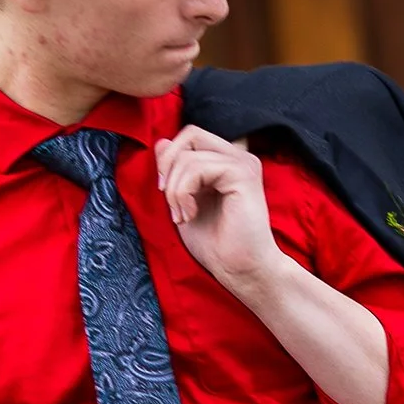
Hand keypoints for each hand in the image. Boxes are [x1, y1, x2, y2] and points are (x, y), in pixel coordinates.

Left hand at [157, 125, 281, 295]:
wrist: (239, 269)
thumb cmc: (216, 243)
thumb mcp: (183, 200)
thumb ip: (175, 171)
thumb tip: (161, 142)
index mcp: (225, 161)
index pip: (190, 136)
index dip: (168, 158)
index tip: (165, 192)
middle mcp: (238, 156)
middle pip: (189, 133)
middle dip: (168, 165)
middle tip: (168, 199)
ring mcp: (242, 163)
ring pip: (188, 155)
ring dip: (174, 189)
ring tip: (182, 215)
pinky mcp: (243, 174)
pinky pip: (197, 168)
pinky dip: (183, 192)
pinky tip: (190, 215)